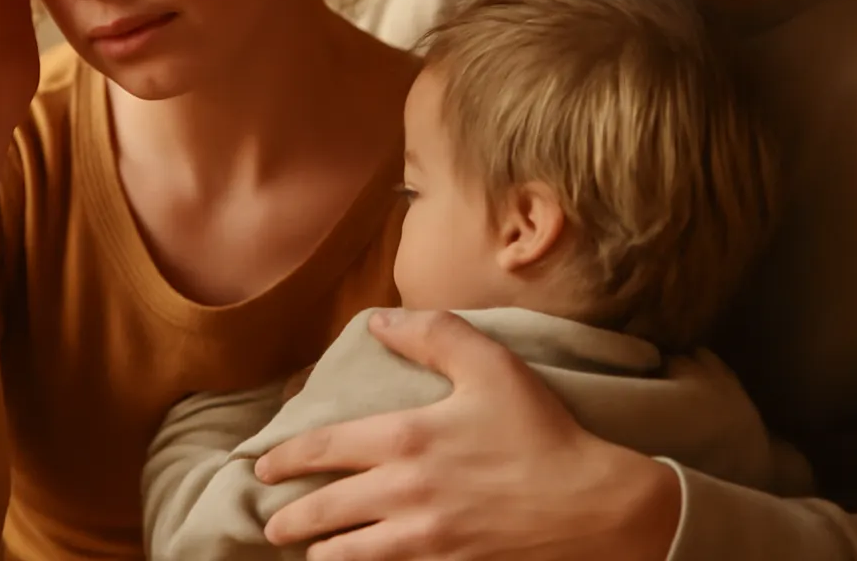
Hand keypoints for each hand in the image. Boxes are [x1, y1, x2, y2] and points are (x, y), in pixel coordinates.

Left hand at [255, 310, 682, 560]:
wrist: (592, 505)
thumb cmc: (541, 431)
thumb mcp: (490, 365)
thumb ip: (432, 334)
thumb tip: (379, 319)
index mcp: (406, 439)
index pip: (325, 448)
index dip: (288, 457)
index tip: (264, 465)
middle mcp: (404, 493)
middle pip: (327, 510)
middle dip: (292, 519)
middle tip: (273, 524)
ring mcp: (425, 540)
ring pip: (350, 554)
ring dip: (323, 553)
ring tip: (310, 553)